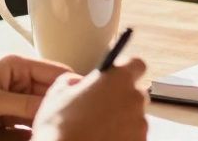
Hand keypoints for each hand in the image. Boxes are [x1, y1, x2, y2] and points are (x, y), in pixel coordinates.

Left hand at [0, 54, 69, 136]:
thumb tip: (52, 109)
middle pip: (52, 93)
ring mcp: (17, 100)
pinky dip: (39, 128)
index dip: (71, 84)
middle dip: (62, 105)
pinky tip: (46, 132)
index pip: (55, 72)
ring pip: (44, 109)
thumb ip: (24, 105)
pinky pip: (32, 122)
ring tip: (63, 127)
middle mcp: (22, 81)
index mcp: (19, 66)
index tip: (85, 98)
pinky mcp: (11, 117)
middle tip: (76, 118)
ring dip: (50, 118)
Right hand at [32, 58, 148, 140]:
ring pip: (135, 117)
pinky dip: (123, 137)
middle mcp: (135, 98)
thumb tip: (75, 83)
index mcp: (119, 79)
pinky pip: (134, 136)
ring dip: (122, 120)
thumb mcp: (57, 95)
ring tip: (99, 130)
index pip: (136, 64)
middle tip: (100, 109)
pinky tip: (104, 140)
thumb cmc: (61, 128)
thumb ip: (71, 81)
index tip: (114, 78)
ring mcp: (140, 123)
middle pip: (135, 93)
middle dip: (122, 99)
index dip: (125, 70)